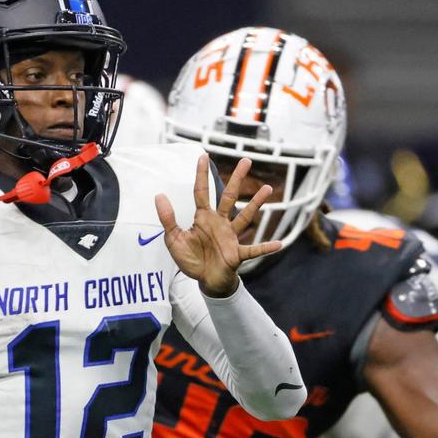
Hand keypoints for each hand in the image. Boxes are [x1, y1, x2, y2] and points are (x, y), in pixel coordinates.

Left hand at [155, 155, 279, 296]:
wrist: (205, 281)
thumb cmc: (191, 259)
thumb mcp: (174, 239)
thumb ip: (168, 219)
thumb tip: (159, 195)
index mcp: (203, 218)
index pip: (201, 192)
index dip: (201, 175)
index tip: (203, 156)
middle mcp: (219, 223)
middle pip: (229, 197)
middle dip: (237, 179)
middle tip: (246, 160)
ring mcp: (230, 237)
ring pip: (245, 216)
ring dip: (256, 204)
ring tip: (267, 189)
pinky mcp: (237, 253)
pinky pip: (253, 249)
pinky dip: (265, 248)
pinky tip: (279, 244)